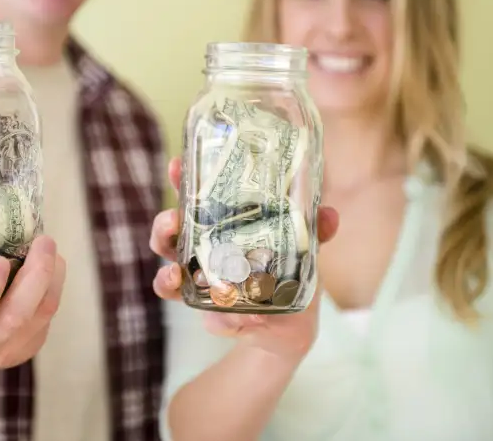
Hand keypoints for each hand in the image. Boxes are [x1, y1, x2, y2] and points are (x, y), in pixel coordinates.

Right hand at [0, 214, 65, 392]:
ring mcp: (1, 353)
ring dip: (51, 282)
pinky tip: (53, 267)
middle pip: (11, 319)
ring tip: (51, 249)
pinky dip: (53, 292)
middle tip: (43, 241)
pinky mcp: (24, 349)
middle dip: (34, 279)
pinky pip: (46, 322)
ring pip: (37, 319)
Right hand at [149, 157, 338, 363]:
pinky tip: (218, 318)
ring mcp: (198, 279)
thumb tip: (328, 214)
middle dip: (164, 224)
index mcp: (222, 225)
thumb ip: (314, 233)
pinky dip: (206, 315)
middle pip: (170, 230)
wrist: (288, 328)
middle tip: (173, 220)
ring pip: (167, 268)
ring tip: (175, 272)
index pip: (197, 197)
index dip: (183, 180)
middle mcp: (202, 248)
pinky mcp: (205, 309)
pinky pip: (193, 309)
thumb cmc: (289, 278)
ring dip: (166, 270)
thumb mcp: (304, 252)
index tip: (178, 165)